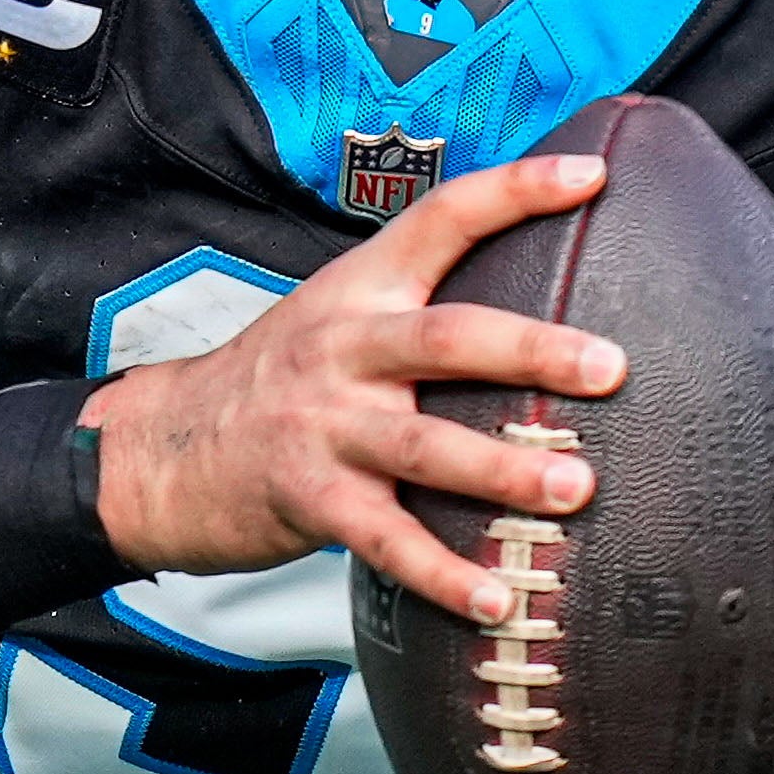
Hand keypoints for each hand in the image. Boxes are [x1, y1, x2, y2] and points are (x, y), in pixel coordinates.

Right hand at [89, 154, 626, 626]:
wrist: (164, 447)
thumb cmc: (274, 380)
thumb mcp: (335, 315)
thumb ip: (418, 303)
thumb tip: (533, 306)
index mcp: (359, 290)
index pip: (441, 220)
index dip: (516, 191)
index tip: (592, 174)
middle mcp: (344, 349)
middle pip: (447, 340)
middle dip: (533, 351)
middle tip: (609, 366)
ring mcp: (326, 427)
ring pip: (425, 446)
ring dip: (505, 470)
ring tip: (575, 489)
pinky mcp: (313, 501)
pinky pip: (390, 542)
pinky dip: (446, 575)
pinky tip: (498, 599)